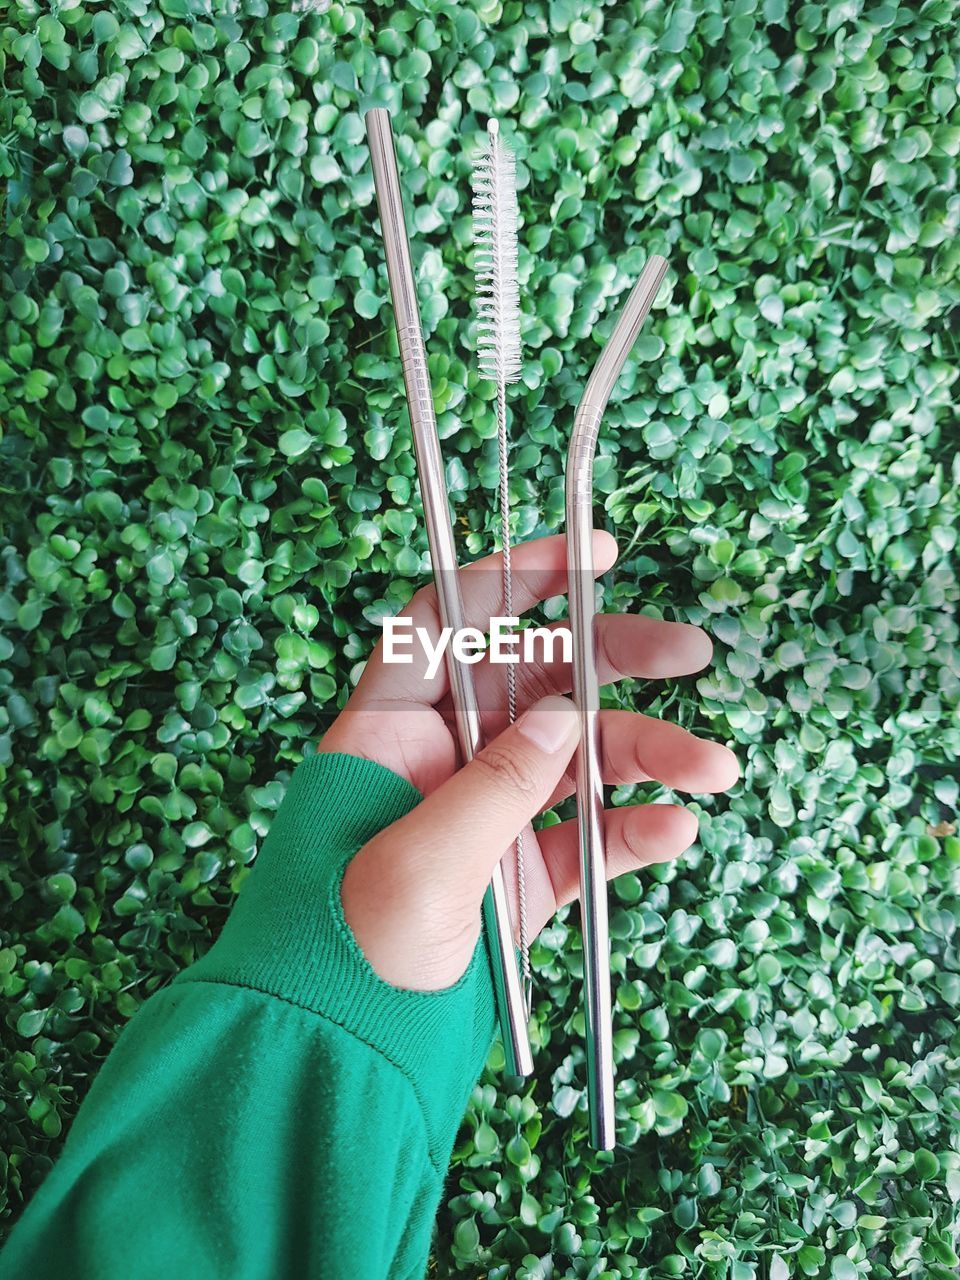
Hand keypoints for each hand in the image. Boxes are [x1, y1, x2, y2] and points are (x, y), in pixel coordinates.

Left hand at [319, 531, 738, 991]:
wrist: (341, 1053)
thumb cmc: (340, 950)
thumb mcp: (413, 864)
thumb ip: (492, 788)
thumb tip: (564, 720)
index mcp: (391, 730)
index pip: (447, 621)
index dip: (513, 577)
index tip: (590, 556)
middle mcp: (445, 757)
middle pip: (538, 680)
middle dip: (614, 662)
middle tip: (688, 653)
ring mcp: (491, 812)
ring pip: (581, 759)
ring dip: (650, 756)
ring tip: (714, 769)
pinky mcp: (526, 871)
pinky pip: (590, 835)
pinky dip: (636, 830)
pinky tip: (676, 829)